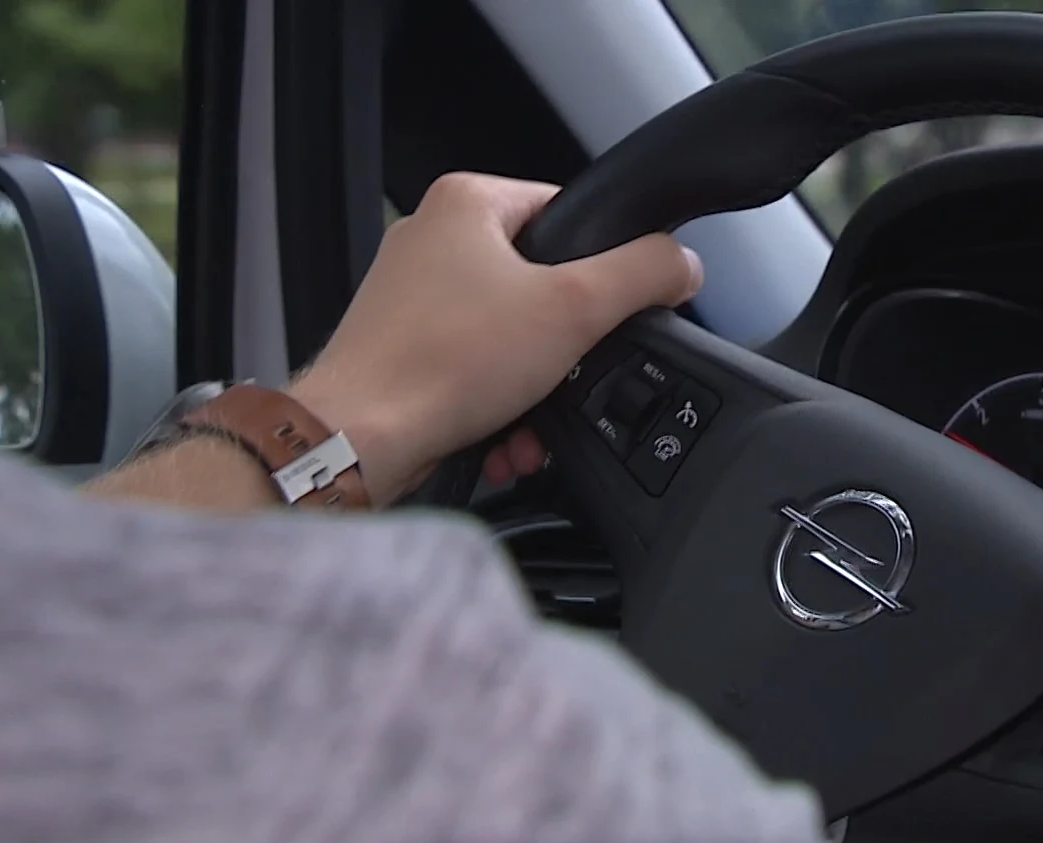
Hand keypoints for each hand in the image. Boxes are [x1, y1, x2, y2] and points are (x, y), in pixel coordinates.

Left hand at [291, 173, 703, 504]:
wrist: (360, 440)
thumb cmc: (441, 367)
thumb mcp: (575, 309)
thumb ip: (643, 275)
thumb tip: (681, 263)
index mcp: (468, 202)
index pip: (570, 214)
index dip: (605, 267)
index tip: (612, 312)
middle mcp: (432, 239)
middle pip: (544, 285)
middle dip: (567, 351)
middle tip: (569, 375)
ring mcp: (412, 296)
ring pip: (511, 337)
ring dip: (537, 390)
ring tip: (533, 421)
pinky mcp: (403, 348)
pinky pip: (476, 370)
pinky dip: (500, 408)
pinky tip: (505, 438)